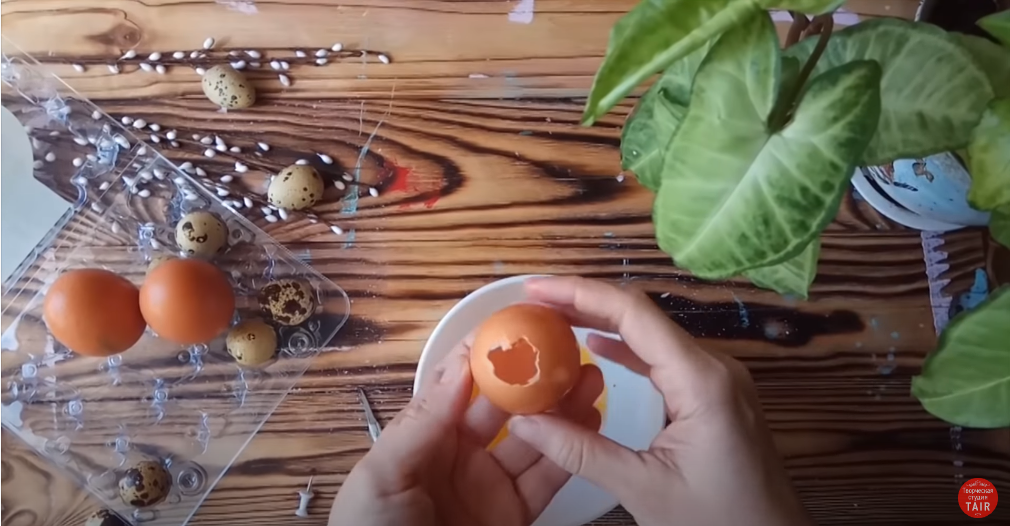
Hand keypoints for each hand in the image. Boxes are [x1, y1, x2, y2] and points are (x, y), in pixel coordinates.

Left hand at [329, 339, 602, 525]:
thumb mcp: (383, 476)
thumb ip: (423, 422)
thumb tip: (459, 364)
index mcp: (423, 437)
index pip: (459, 384)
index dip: (486, 353)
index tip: (515, 322)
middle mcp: (460, 455)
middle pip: (505, 406)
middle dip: (534, 375)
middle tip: (564, 345)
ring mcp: (490, 485)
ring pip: (534, 438)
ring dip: (562, 407)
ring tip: (589, 375)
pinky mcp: (516, 515)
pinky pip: (548, 480)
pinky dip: (572, 454)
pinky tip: (590, 424)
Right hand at [509, 277, 811, 525]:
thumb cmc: (721, 521)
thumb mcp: (642, 489)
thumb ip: (580, 451)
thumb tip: (522, 423)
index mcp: (701, 381)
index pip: (633, 314)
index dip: (580, 293)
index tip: (535, 288)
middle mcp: (714, 367)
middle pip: (642, 316)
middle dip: (584, 302)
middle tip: (531, 301)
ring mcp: (717, 379)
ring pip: (652, 335)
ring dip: (602, 322)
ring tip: (551, 318)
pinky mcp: (714, 395)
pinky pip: (664, 359)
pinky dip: (626, 349)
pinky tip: (595, 345)